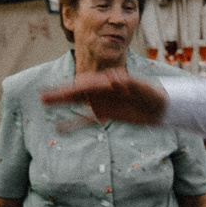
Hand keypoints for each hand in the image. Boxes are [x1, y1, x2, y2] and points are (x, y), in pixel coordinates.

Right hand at [40, 69, 166, 124]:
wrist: (162, 106)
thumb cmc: (155, 94)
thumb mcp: (144, 88)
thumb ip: (130, 83)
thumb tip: (114, 79)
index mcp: (109, 82)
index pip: (89, 84)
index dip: (77, 88)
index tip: (66, 91)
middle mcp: (102, 90)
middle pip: (78, 90)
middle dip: (61, 93)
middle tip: (43, 96)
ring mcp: (102, 101)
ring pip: (77, 101)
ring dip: (61, 102)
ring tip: (44, 101)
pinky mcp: (105, 112)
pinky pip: (87, 118)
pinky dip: (74, 122)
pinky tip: (61, 127)